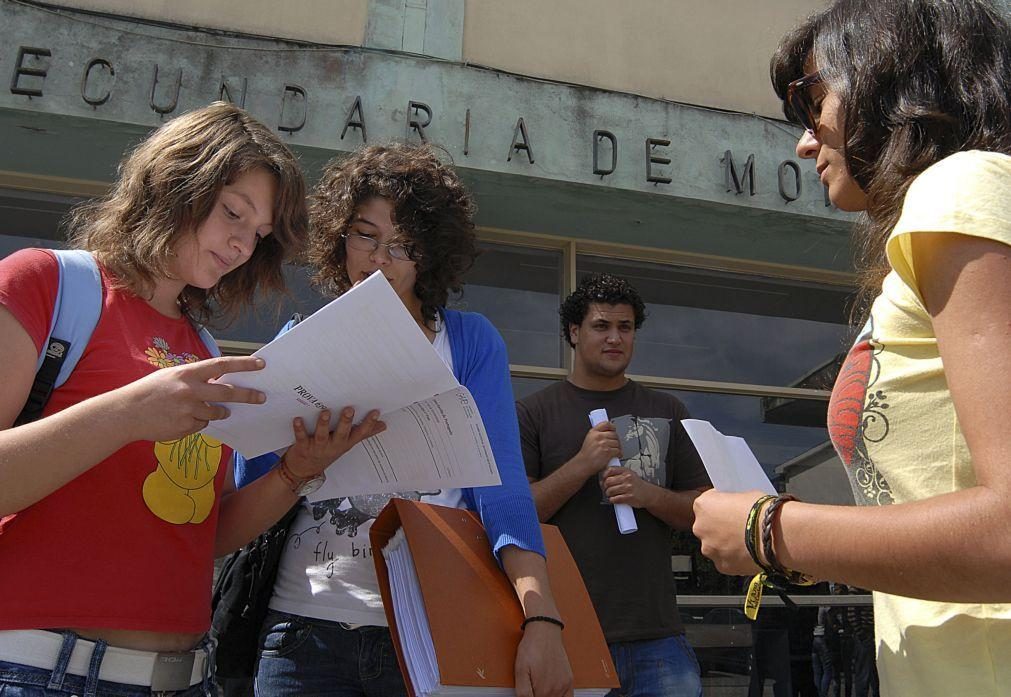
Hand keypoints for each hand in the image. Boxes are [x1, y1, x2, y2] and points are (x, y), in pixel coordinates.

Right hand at [119, 356, 267, 442]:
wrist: (126, 413)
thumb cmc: (150, 392)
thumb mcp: (172, 376)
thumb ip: (196, 379)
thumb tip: (220, 383)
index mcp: (187, 373)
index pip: (222, 365)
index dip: (243, 364)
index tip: (260, 364)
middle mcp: (190, 390)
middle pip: (227, 393)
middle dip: (248, 395)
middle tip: (261, 397)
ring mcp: (188, 410)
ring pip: (216, 412)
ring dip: (218, 412)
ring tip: (204, 409)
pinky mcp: (185, 427)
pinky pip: (202, 425)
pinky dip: (198, 422)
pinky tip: (180, 419)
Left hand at [283, 407, 385, 477]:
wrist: (304, 471)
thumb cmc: (327, 452)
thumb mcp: (348, 444)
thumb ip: (364, 433)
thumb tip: (383, 425)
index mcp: (345, 443)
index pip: (360, 433)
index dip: (368, 424)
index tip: (375, 412)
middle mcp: (333, 445)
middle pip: (342, 434)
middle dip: (346, 422)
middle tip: (349, 409)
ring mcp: (318, 447)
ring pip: (322, 435)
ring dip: (324, 424)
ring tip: (326, 412)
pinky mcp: (303, 447)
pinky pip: (302, 437)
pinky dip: (299, 429)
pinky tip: (298, 419)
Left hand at [514, 621, 572, 696]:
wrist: (545, 631)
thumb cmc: (531, 647)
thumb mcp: (520, 670)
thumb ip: (523, 691)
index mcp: (542, 690)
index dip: (529, 696)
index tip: (528, 690)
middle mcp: (555, 690)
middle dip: (538, 694)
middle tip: (533, 684)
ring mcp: (563, 685)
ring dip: (547, 695)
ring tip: (540, 685)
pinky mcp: (569, 680)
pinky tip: (553, 692)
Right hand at [575, 422, 620, 476]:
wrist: (584, 464)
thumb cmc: (586, 454)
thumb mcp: (589, 439)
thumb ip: (597, 434)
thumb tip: (608, 432)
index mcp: (593, 432)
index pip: (606, 424)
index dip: (612, 427)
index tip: (614, 429)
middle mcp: (598, 437)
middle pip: (614, 434)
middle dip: (616, 440)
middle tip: (615, 443)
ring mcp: (603, 444)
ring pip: (617, 443)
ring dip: (618, 447)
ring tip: (615, 450)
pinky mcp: (608, 452)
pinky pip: (618, 450)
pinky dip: (619, 454)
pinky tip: (617, 455)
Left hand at [600, 465, 656, 508]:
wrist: (648, 494)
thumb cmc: (637, 485)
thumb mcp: (629, 474)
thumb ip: (618, 473)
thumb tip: (603, 477)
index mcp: (626, 471)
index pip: (610, 470)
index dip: (604, 476)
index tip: (603, 479)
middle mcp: (627, 478)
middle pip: (608, 481)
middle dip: (604, 486)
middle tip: (606, 489)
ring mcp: (628, 488)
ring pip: (610, 491)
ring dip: (608, 494)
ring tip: (611, 494)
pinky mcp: (629, 497)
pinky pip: (615, 499)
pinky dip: (612, 500)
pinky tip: (615, 499)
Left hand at [692, 489, 767, 574]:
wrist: (777, 534)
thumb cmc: (762, 511)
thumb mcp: (744, 494)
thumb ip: (732, 500)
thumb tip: (734, 505)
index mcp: (703, 505)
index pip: (706, 503)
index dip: (720, 505)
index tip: (728, 508)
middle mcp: (701, 527)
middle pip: (707, 526)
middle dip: (719, 526)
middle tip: (737, 526)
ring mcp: (709, 548)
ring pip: (714, 545)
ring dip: (725, 543)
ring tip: (744, 541)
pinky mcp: (721, 565)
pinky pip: (725, 560)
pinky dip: (734, 557)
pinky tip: (748, 552)